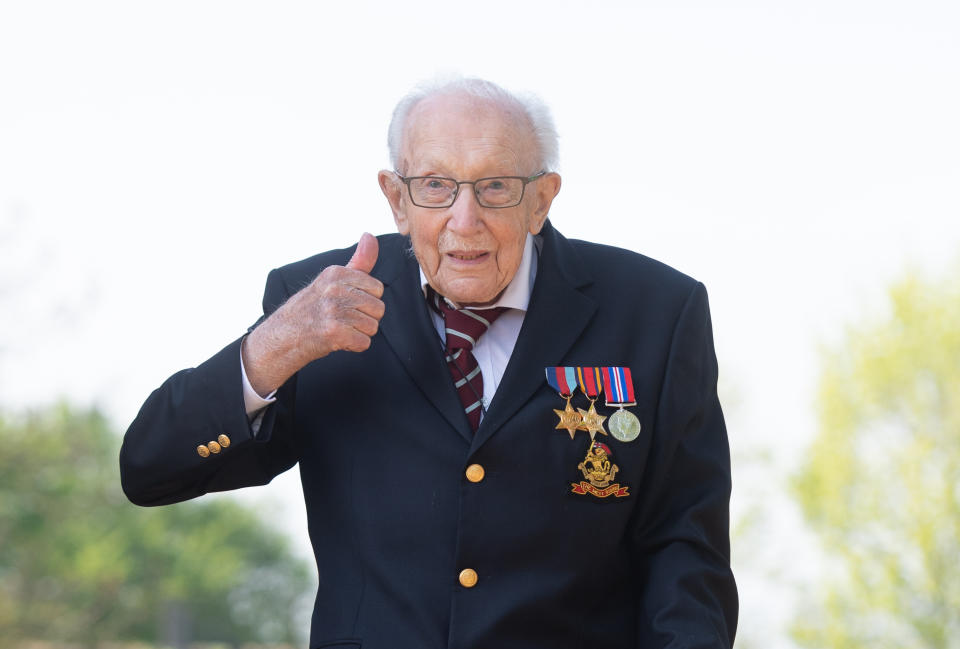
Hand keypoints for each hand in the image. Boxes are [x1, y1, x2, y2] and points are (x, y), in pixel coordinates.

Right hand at [242, 233, 384, 395]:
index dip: (366, 300)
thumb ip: (359, 260)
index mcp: (336, 273)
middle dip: (364, 318)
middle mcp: (334, 288)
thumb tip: (370, 235)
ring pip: (372, 326)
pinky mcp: (334, 332)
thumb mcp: (333, 279)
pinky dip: (353, 346)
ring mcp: (333, 310)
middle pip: (379, 309)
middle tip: (342, 319)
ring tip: (339, 328)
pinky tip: (336, 340)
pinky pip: (364, 342)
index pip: (377, 288)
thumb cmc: (313, 307)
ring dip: (358, 333)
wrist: (284, 335)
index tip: (345, 303)